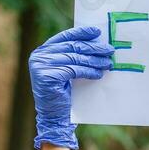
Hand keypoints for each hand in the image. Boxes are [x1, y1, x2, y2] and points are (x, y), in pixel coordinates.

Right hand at [29, 26, 115, 149]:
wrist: (54, 117)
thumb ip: (73, 56)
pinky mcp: (47, 76)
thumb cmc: (63, 93)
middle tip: (109, 50)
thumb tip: (97, 43)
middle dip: (93, 48)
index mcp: (42, 51)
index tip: (97, 32)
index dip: (81, 33)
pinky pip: (73, 70)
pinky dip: (88, 71)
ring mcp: (41, 66)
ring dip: (94, 60)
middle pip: (72, 47)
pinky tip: (98, 74)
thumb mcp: (66, 70)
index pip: (64, 37)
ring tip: (108, 63)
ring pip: (74, 58)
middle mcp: (39, 56)